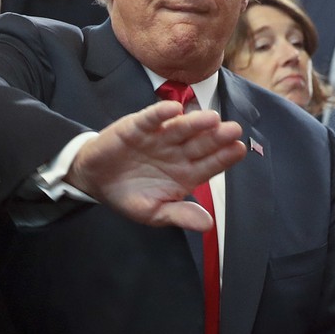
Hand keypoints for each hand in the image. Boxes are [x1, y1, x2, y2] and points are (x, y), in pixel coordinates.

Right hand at [66, 100, 246, 229]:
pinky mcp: (137, 127)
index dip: (224, 157)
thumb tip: (208, 225)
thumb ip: (179, 215)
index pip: (210, 164)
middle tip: (233, 130)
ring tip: (211, 118)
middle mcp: (177, 152)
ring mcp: (159, 138)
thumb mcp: (154, 212)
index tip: (239, 149)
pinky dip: (161, 113)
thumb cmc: (129, 196)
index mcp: (186, 174)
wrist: (95, 182)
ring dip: (195, 122)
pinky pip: (151, 119)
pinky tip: (174, 108)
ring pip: (180, 128)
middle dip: (216, 137)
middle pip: (200, 143)